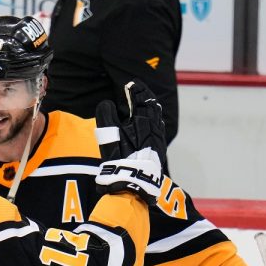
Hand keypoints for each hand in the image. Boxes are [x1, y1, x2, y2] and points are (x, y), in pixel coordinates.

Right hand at [94, 80, 164, 202]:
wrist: (135, 182)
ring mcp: (158, 139)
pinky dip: (153, 121)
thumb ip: (106, 114)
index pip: (142, 98)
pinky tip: (150, 125)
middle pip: (152, 106)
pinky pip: (158, 129)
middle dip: (145, 96)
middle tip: (138, 90)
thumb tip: (107, 103)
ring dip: (150, 109)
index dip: (136, 89)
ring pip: (157, 118)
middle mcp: (154, 127)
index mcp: (144, 120)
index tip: (131, 83)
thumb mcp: (108, 134)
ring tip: (145, 104)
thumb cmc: (120, 157)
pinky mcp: (159, 150)